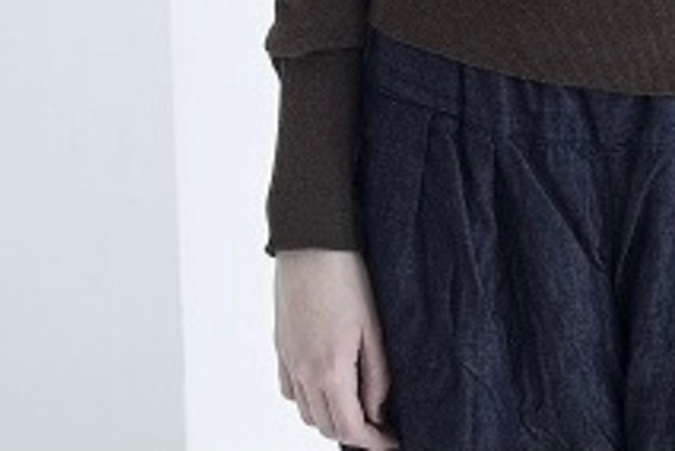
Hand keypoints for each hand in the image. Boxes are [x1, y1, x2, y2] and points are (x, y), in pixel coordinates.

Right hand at [273, 248, 399, 448]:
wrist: (311, 243)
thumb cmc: (347, 276)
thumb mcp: (374, 326)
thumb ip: (376, 374)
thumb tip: (378, 410)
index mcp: (330, 369)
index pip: (350, 428)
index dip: (374, 442)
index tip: (393, 442)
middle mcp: (304, 371)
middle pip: (326, 426)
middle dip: (354, 434)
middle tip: (381, 426)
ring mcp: (288, 360)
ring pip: (306, 413)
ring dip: (331, 418)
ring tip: (357, 407)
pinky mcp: (281, 346)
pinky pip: (290, 391)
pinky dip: (308, 400)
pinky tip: (327, 385)